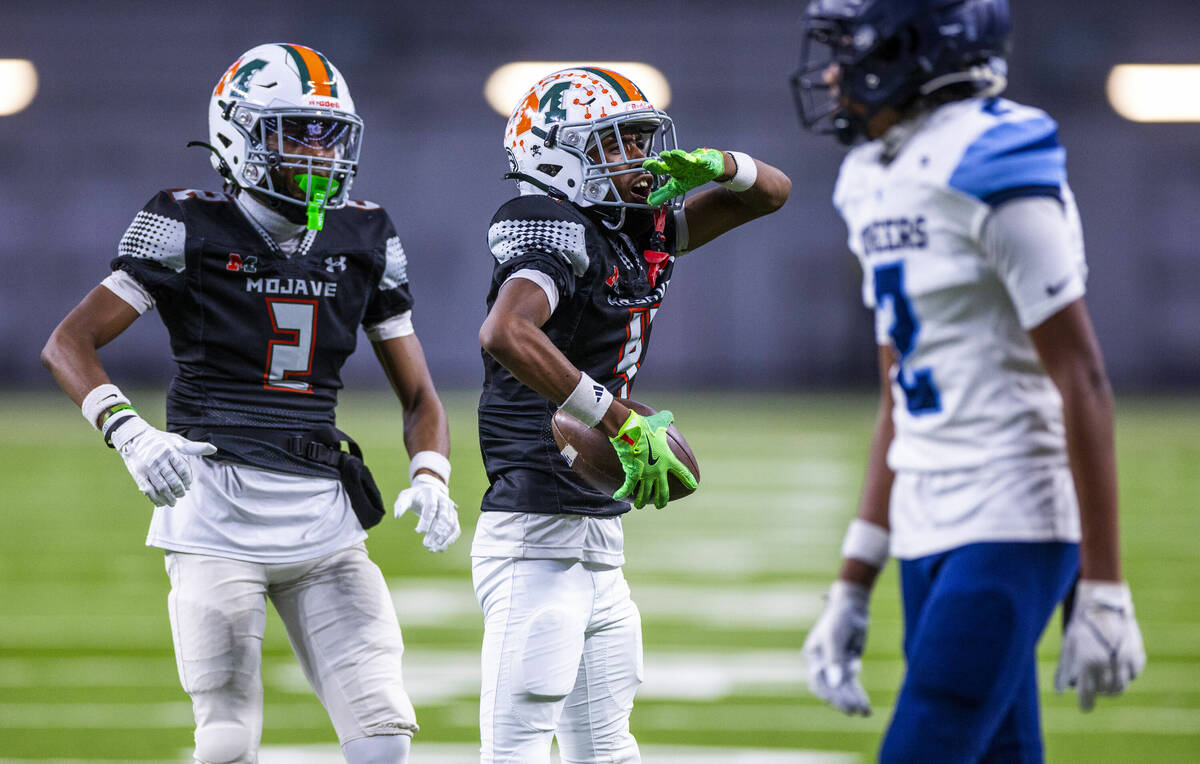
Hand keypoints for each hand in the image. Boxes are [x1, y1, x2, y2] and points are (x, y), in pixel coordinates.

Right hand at [110, 415, 216, 506]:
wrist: (133, 437)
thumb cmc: (159, 440)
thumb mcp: (176, 440)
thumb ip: (194, 447)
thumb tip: (214, 449)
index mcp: (170, 451)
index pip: (183, 470)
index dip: (187, 480)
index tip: (188, 485)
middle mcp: (159, 460)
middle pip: (173, 481)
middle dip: (179, 491)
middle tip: (181, 494)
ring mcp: (148, 468)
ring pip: (162, 488)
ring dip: (169, 498)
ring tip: (173, 502)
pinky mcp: (138, 474)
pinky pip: (149, 491)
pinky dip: (156, 499)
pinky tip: (161, 503)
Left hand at [394, 474, 460, 551]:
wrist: (429, 492)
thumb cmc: (415, 496)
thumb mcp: (406, 496)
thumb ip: (400, 505)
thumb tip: (397, 516)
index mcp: (431, 494)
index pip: (431, 507)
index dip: (426, 520)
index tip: (418, 531)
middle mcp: (444, 500)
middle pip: (443, 517)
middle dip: (435, 532)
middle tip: (425, 544)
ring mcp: (451, 509)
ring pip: (451, 525)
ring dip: (443, 539)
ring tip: (432, 549)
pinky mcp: (453, 517)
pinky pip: (455, 529)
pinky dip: (449, 540)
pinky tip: (440, 549)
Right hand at [609, 410, 696, 508]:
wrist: (630, 430)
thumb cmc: (645, 426)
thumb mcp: (659, 422)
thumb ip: (666, 419)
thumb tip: (670, 415)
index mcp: (668, 459)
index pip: (682, 472)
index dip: (688, 479)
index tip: (693, 486)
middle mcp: (658, 470)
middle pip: (663, 491)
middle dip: (662, 501)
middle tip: (661, 505)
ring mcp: (645, 474)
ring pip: (645, 494)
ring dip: (642, 502)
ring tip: (640, 506)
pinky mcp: (632, 473)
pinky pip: (627, 487)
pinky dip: (622, 493)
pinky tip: (619, 496)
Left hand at [643, 148, 725, 205]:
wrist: (711, 166)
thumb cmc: (692, 174)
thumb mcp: (678, 187)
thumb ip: (664, 194)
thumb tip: (650, 202)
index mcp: (674, 171)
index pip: (662, 168)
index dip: (654, 166)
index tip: (646, 164)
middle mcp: (681, 165)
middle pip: (673, 161)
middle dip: (667, 158)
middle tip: (662, 155)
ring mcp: (693, 163)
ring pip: (686, 159)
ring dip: (680, 156)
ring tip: (674, 154)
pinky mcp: (705, 162)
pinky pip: (703, 162)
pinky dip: (702, 162)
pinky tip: (699, 161)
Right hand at [803, 580, 871, 715]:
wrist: (852, 606)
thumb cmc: (839, 618)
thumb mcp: (835, 637)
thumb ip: (834, 660)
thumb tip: (836, 683)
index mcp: (812, 656)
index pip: (817, 681)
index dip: (829, 694)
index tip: (843, 703)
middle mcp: (821, 662)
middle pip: (831, 687)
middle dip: (842, 700)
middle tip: (854, 711)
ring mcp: (835, 664)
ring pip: (843, 687)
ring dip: (852, 699)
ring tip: (864, 713)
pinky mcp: (847, 663)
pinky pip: (852, 682)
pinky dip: (858, 694)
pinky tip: (866, 707)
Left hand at [1055, 579, 1145, 710]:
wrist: (1103, 603)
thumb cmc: (1081, 624)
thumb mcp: (1068, 645)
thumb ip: (1064, 669)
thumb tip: (1060, 691)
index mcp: (1088, 662)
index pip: (1088, 694)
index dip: (1086, 703)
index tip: (1085, 706)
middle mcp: (1107, 664)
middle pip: (1106, 691)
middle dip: (1099, 691)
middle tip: (1093, 684)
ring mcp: (1125, 660)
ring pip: (1121, 686)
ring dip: (1112, 686)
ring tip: (1104, 677)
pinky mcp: (1137, 655)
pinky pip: (1133, 674)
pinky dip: (1125, 674)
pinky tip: (1116, 665)